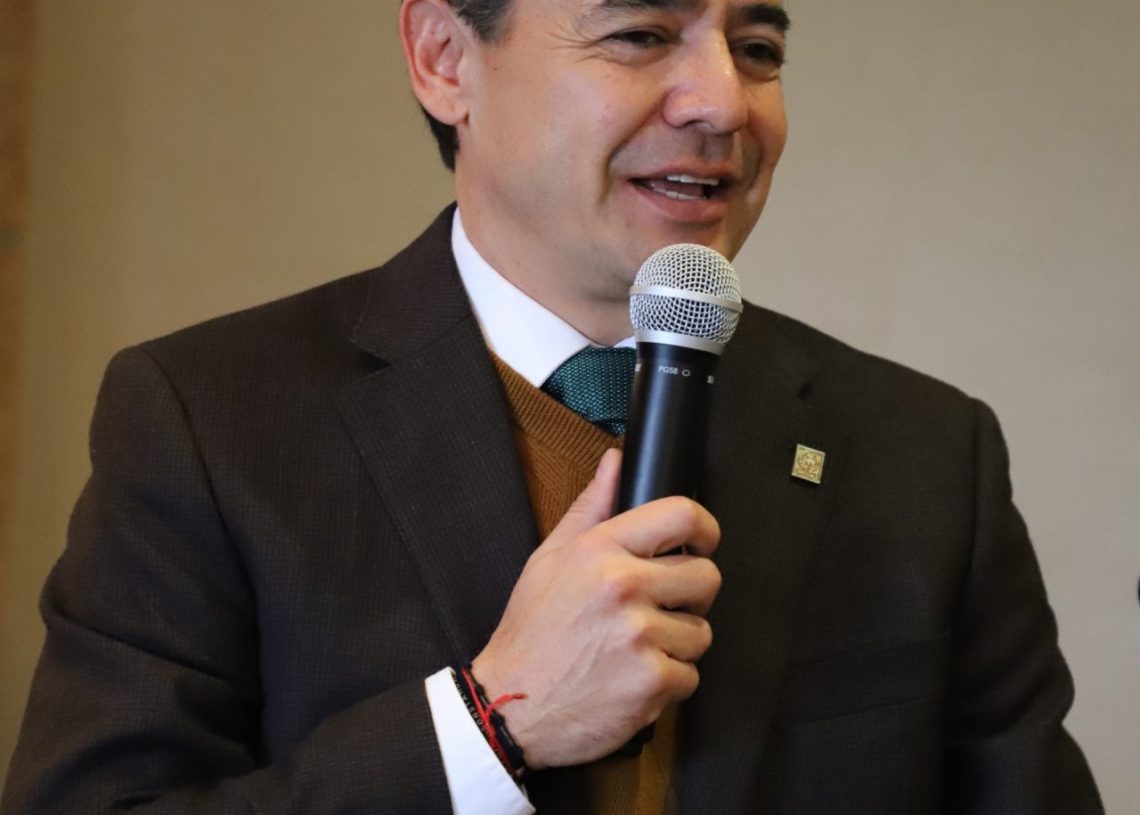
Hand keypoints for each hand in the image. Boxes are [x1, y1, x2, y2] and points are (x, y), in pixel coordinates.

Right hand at [471, 449, 720, 768]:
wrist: (510, 706)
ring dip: (677, 644)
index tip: (701, 543)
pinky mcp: (652, 682)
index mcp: (600, 550)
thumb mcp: (549, 559)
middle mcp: (623, 587)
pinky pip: (692, 675)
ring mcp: (640, 636)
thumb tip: (616, 463)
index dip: (705, 529)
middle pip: (707, 576)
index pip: (682, 516)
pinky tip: (634, 678)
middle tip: (660, 607)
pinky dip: (669, 682)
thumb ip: (590, 507)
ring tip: (636, 649)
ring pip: (701, 632)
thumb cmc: (531, 632)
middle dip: (692, 594)